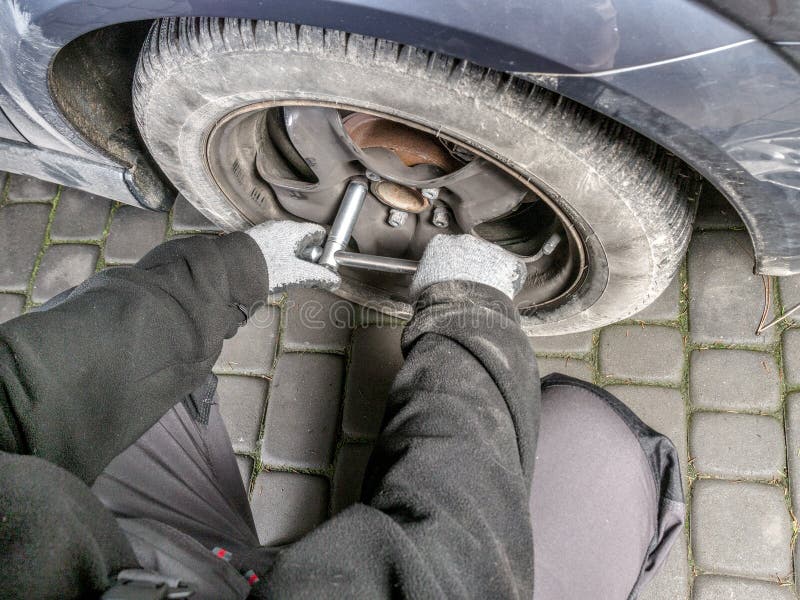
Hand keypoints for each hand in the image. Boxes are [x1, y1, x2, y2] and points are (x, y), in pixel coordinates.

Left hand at [246, 220, 339, 292]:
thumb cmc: (263, 269)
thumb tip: (334, 279)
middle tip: (304, 273)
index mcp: (294, 230)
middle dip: (307, 257)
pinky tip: (271, 272)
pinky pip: (273, 248)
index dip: (325, 248)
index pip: (319, 232)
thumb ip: (320, 276)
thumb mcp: (298, 275)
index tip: (323, 263)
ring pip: (288, 245)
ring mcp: (265, 232)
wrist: (230, 270)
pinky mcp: (254, 241)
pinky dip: (276, 259)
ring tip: (285, 275)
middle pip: (304, 239)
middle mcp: (280, 227)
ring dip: (291, 259)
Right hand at [410, 234, 527, 299]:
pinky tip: (497, 292)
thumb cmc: (437, 299)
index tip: (445, 274)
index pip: (442, 248)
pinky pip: (506, 268)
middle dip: (467, 265)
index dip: (445, 263)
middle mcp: (464, 241)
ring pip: (488, 258)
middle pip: (467, 250)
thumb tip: (421, 283)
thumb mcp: (418, 286)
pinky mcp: (505, 261)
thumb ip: (421, 278)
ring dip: (486, 271)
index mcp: (440, 244)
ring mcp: (487, 249)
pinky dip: (504, 278)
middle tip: (465, 284)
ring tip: (481, 291)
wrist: (461, 309)